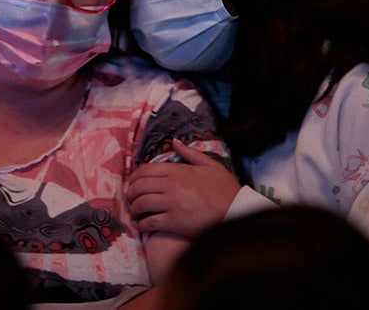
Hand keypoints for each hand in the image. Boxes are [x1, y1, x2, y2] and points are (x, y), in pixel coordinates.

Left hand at [126, 140, 240, 237]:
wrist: (238, 212)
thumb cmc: (225, 190)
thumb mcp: (211, 166)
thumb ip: (191, 154)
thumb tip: (175, 142)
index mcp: (178, 170)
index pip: (145, 170)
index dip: (134, 178)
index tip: (133, 185)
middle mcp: (171, 185)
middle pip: (139, 186)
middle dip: (130, 194)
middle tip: (131, 200)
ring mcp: (171, 203)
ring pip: (141, 203)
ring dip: (134, 209)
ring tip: (135, 214)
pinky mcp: (174, 222)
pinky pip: (150, 222)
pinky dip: (142, 224)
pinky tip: (142, 226)